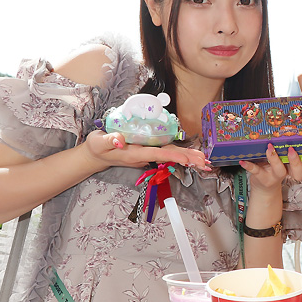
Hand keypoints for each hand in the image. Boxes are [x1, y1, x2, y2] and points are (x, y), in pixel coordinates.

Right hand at [83, 130, 209, 170]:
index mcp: (135, 154)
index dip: (173, 156)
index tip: (188, 159)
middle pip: (169, 157)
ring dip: (188, 157)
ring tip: (204, 160)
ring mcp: (146, 154)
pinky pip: (166, 152)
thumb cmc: (97, 148)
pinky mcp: (147, 151)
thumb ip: (109, 140)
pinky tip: (191, 155)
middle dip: (188, 159)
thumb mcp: (99, 143)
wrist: (95, 157)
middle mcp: (144, 156)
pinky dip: (179, 154)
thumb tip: (120, 140)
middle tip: (206, 162)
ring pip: (170, 155)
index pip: (158, 154)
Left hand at [240, 144, 301, 195]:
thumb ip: (282, 152)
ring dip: (274, 158)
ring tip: (269, 149)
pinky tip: (243, 161)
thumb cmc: (272, 171)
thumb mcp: (280, 163)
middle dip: (293, 160)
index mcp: (290, 167)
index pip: (301, 166)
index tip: (296, 149)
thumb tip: (282, 132)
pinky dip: (249, 166)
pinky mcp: (260, 177)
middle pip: (293, 168)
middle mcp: (283, 172)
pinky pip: (256, 171)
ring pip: (277, 169)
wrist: (263, 189)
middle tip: (290, 149)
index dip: (300, 160)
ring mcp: (272, 176)